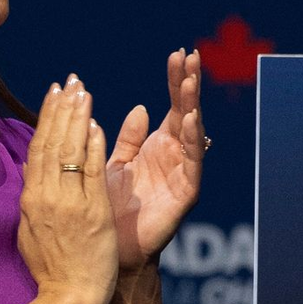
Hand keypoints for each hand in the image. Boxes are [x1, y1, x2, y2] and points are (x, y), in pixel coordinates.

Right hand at [18, 78, 117, 303]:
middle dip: (60, 109)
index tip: (53, 93)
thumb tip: (35, 166)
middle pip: (51, 144)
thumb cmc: (55, 265)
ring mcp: (68, 203)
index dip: (46, 119)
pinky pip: (91, 173)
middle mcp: (45, 197)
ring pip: (69, 152)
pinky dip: (93, 147)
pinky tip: (97, 125)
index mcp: (31, 199)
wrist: (69, 296)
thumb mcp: (34, 227)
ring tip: (82, 92)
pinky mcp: (92, 211)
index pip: (38, 149)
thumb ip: (37, 195)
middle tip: (69, 80)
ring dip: (76, 119)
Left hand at [106, 49, 205, 271]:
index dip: (175, 80)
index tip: (178, 53)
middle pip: (186, 111)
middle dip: (189, 83)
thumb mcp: (115, 164)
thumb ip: (129, 138)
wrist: (110, 249)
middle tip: (191, 56)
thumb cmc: (111, 209)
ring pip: (191, 131)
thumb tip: (141, 108)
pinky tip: (187, 119)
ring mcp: (184, 170)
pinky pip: (192, 161)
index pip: (171, 104)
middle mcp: (175, 153)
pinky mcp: (186, 190)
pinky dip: (190, 139)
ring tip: (189, 81)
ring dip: (191, 104)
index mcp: (158, 144)